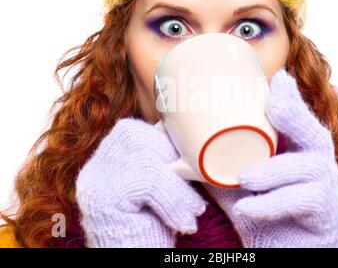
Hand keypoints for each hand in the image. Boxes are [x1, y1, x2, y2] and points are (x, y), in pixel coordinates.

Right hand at [75, 118, 206, 247]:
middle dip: (171, 159)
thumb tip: (191, 141)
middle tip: (191, 189)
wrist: (136, 262)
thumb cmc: (152, 231)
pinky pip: (148, 182)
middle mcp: (95, 167)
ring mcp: (95, 182)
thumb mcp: (160, 189)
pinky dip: (175, 201)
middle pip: (135, 136)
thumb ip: (164, 163)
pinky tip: (184, 223)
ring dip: (179, 187)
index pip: (133, 131)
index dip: (165, 143)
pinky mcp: (102, 200)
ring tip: (194, 211)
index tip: (187, 170)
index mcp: (106, 161)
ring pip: (146, 160)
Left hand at [203, 68, 337, 246]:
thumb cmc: (263, 219)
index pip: (300, 124)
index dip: (293, 100)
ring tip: (244, 177)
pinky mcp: (328, 219)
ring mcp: (328, 193)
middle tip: (273, 102)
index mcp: (300, 157)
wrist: (281, 257)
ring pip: (311, 169)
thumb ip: (216, 170)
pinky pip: (307, 202)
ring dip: (275, 170)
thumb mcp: (236, 190)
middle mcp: (319, 169)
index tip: (277, 78)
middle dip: (295, 114)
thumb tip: (178, 150)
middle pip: (315, 135)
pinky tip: (248, 208)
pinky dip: (273, 204)